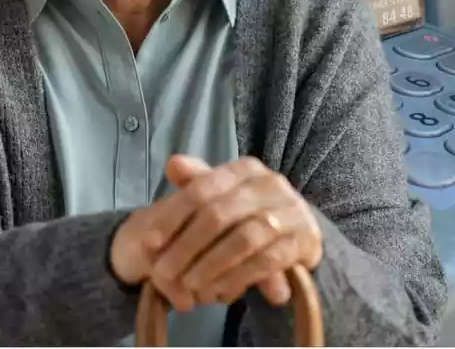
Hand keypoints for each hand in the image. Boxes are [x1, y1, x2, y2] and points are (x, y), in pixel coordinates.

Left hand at [110, 155, 322, 310]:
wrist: (299, 231)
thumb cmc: (250, 212)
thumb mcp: (222, 195)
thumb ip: (197, 182)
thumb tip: (172, 163)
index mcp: (247, 169)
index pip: (202, 188)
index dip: (172, 216)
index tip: (149, 242)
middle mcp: (272, 184)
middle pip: (219, 214)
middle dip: (187, 246)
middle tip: (163, 273)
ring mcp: (291, 211)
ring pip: (244, 239)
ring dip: (211, 265)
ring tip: (189, 284)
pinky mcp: (304, 240)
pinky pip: (268, 261)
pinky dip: (239, 277)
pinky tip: (219, 291)